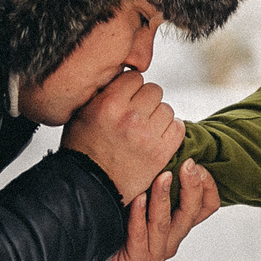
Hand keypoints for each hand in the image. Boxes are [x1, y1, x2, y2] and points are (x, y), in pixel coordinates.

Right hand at [62, 69, 181, 201]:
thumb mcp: (81, 114)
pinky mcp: (161, 152)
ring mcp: (147, 135)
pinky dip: (171, 130)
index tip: (128, 98)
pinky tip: (158, 136)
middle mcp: (130, 117)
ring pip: (167, 109)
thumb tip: (120, 74)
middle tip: (137, 115)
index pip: (135, 77)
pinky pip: (178, 127)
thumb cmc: (82, 151)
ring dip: (159, 116)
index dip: (132, 87)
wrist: (90, 186)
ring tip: (146, 128)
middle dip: (146, 101)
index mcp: (108, 104)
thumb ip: (102, 93)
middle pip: (154, 91)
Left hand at [97, 161, 220, 260]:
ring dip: (163, 197)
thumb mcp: (142, 190)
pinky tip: (137, 198)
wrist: (89, 244)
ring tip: (162, 176)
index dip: (206, 185)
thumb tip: (170, 142)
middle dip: (191, 186)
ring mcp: (156, 252)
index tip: (194, 164)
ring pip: (165, 222)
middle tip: (187, 165)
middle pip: (192, 212)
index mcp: (179, 223)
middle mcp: (172, 239)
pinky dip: (138, 216)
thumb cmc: (115, 213)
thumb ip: (159, 176)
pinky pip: (140, 235)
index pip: (207, 205)